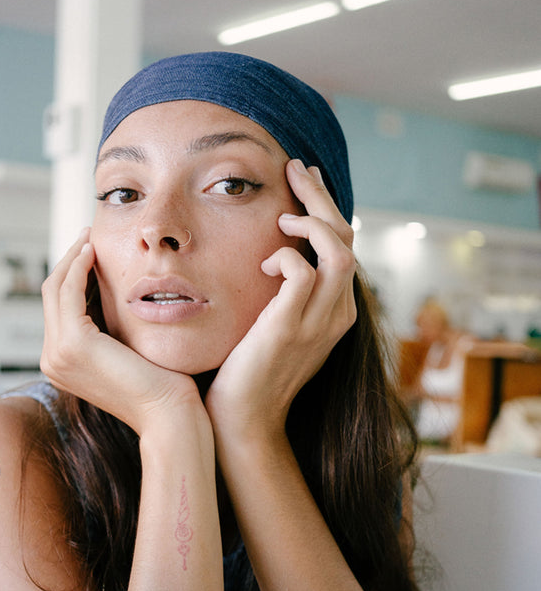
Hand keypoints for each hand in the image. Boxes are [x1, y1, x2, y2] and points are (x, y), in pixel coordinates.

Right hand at [40, 231, 201, 434]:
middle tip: (88, 235)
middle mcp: (52, 360)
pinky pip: (69, 292)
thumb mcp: (126, 351)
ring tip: (90, 237)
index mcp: (61, 363)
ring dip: (72, 257)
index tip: (90, 251)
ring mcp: (58, 353)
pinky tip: (93, 251)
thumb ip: (111, 329)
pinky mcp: (73, 343)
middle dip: (68, 260)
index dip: (70, 275)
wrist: (167, 414)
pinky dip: (78, 267)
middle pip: (51, 295)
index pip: (58, 308)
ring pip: (55, 288)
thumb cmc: (160, 387)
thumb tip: (111, 294)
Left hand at [205, 160, 355, 438]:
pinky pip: (302, 273)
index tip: (302, 179)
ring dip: (312, 220)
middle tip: (295, 168)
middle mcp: (337, 314)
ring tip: (283, 213)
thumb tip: (268, 254)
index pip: (345, 245)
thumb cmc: (248, 372)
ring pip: (338, 250)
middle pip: (347, 238)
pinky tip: (264, 261)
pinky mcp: (290, 329)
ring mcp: (318, 323)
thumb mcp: (274, 325)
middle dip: (321, 196)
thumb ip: (282, 293)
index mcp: (336, 311)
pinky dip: (284, 256)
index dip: (327, 206)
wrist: (243, 421)